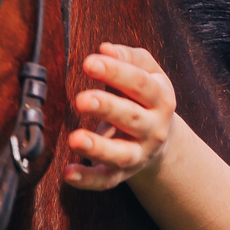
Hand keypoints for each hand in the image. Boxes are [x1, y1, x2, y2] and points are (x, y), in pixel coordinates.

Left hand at [64, 43, 174, 190]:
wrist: (161, 138)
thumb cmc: (145, 97)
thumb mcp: (147, 73)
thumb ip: (128, 58)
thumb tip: (106, 49)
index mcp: (160, 98)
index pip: (140, 84)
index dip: (115, 72)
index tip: (88, 62)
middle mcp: (153, 128)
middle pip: (132, 118)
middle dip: (107, 108)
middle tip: (82, 100)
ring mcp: (138, 153)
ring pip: (121, 154)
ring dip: (98, 148)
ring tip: (75, 139)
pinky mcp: (121, 173)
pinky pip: (106, 180)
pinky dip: (87, 179)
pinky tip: (68, 173)